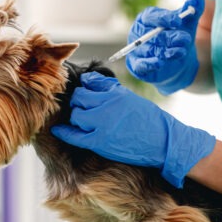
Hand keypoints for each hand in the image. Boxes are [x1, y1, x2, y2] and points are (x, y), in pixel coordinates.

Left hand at [50, 72, 215, 187]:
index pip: (90, 83)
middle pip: (80, 98)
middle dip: (78, 102)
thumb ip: (110, 89)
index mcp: (116, 93)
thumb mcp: (131, 98)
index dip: (84, 87)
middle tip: (82, 107)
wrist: (164, 142)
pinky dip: (64, 132)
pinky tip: (57, 130)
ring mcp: (103, 124)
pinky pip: (75, 135)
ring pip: (77, 115)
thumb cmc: (150, 120)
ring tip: (82, 120)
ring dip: (77, 117)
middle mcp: (108, 105)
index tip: (82, 91)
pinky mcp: (101, 142)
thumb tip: (89, 80)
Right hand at [126, 0, 204, 94]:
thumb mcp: (187, 24)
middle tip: (186, 39)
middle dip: (169, 37)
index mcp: (147, 18)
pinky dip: (150, 64)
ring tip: (181, 51)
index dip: (165, 18)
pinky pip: (140, 65)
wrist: (176, 61)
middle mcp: (138, 33)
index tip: (179, 21)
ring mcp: (136, 50)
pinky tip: (160, 63)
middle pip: (151, 34)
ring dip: (165, 51)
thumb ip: (192, 11)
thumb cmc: (177, 37)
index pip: (152, 16)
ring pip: (149, 50)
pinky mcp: (137, 67)